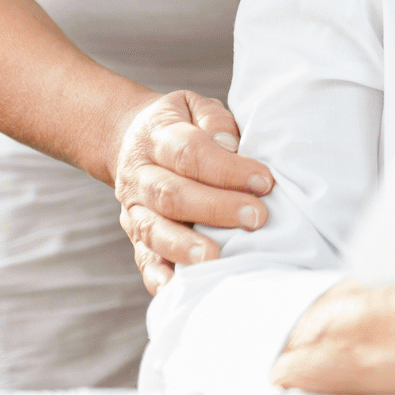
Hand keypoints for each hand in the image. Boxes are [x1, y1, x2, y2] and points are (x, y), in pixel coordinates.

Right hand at [111, 90, 274, 293]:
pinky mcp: (134, 234)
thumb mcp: (194, 105)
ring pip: (153, 229)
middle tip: (257, 218)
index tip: (265, 181)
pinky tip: (176, 288)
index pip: (190, 152)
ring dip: (184, 246)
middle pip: (172, 194)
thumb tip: (230, 144)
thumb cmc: (180, 123)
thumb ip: (214, 120)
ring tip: (215, 258)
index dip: (227, 168)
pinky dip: (157, 275)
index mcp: (157, 136)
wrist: (130, 138)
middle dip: (216, 208)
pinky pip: (142, 257)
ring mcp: (134, 207)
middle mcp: (139, 174)